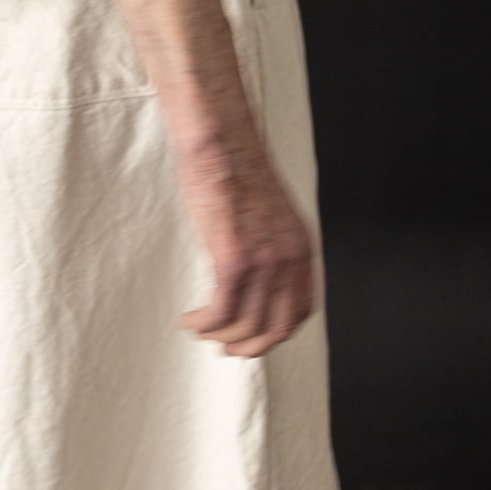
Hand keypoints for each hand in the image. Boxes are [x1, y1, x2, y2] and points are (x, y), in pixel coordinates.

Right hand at [174, 122, 316, 358]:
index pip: (299, 310)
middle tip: (226, 348)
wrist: (220, 141)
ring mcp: (263, 261)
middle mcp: (288, 259)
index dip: (276, 331)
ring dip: (219, 335)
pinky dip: (204, 323)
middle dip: (250, 346)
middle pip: (275, 327)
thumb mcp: (267, 212)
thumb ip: (269, 242)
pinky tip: (190, 319)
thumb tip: (252, 269)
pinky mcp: (232, 259)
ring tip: (199, 329)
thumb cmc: (234, 167)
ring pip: (245, 324)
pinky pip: (220, 310)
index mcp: (300, 247)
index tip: (254, 336)